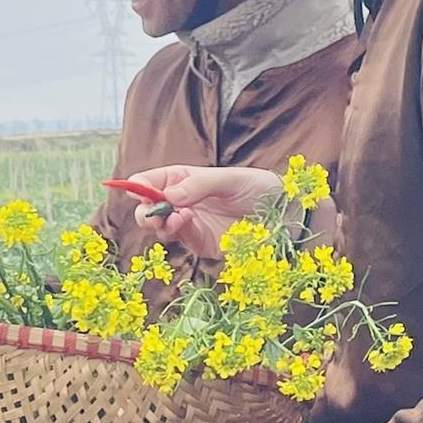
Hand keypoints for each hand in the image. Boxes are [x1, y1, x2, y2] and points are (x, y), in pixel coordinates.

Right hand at [124, 166, 279, 258]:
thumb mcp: (231, 179)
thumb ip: (200, 185)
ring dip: (158, 222)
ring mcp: (189, 223)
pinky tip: (185, 221)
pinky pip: (178, 240)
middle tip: (151, 211)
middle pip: (147, 207)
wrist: (284, 216)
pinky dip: (175, 232)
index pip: (151, 180)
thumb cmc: (258, 188)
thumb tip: (169, 195)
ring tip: (175, 216)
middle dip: (144, 210)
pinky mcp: (199, 243)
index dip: (139, 185)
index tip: (137, 191)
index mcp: (184, 178)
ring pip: (157, 226)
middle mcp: (181, 201)